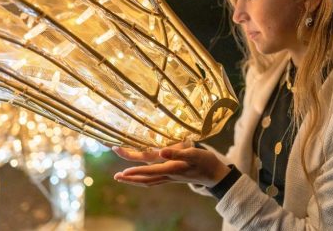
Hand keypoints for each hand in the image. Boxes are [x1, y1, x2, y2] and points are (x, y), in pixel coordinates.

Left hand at [113, 142, 230, 187]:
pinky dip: (145, 179)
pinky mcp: (174, 177)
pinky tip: (142, 177)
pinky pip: (155, 180)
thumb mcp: (194, 154)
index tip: (122, 170)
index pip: (149, 170)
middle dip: (130, 177)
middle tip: (116, 176)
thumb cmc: (206, 162)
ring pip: (149, 181)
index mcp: (171, 169)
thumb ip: (177, 153)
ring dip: (135, 180)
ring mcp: (171, 178)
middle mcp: (169, 175)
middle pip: (145, 179)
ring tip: (123, 178)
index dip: (134, 169)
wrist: (216, 175)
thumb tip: (160, 151)